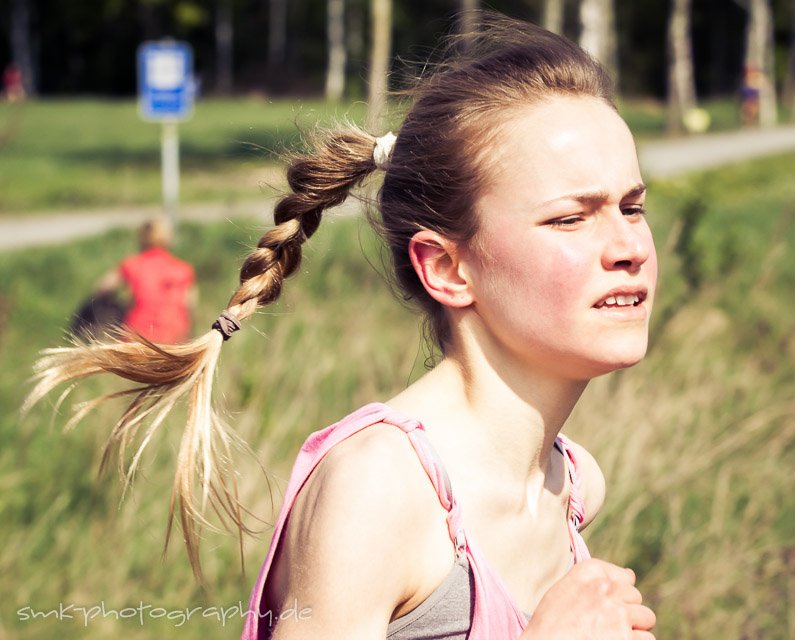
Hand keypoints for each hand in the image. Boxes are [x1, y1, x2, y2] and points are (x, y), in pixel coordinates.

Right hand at [521, 558, 655, 638]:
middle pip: (636, 598)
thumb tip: (631, 575)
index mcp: (590, 573)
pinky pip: (647, 639)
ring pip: (646, 618)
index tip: (605, 606)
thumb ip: (597, 575)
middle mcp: (606, 590)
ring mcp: (618, 615)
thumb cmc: (552, 622)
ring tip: (611, 636)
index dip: (617, 595)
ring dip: (634, 629)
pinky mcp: (626, 638)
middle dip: (626, 610)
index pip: (625, 578)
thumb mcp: (566, 587)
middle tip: (605, 624)